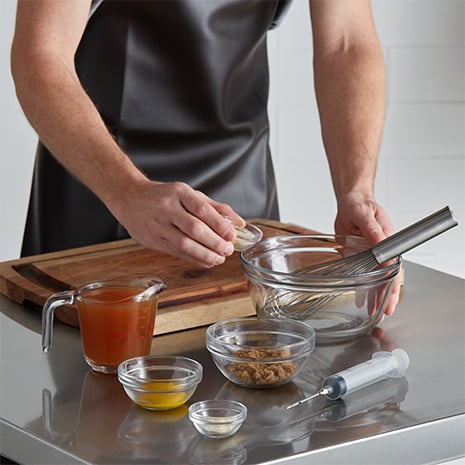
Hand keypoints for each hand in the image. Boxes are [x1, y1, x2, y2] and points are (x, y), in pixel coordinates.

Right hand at [111, 179, 244, 267]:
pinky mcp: (153, 240)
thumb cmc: (163, 196)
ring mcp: (158, 225)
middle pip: (194, 229)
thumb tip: (239, 222)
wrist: (129, 198)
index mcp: (179, 193)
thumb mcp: (189, 194)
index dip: (219, 224)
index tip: (232, 235)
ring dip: (205, 254)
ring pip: (184, 244)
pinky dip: (194, 259)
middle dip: (214, 242)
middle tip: (227, 250)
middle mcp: (167, 208)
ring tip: (219, 258)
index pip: (202, 210)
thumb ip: (215, 207)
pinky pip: (177, 253)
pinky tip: (206, 261)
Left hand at [334, 192, 401, 315]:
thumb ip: (372, 228)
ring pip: (375, 279)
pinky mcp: (359, 256)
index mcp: (388, 240)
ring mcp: (370, 255)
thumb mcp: (365, 214)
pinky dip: (361, 287)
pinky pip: (362, 274)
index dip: (394, 284)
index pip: (394, 267)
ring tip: (372, 310)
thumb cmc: (361, 205)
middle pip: (387, 277)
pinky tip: (360, 298)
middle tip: (385, 312)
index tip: (392, 297)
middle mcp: (381, 250)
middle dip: (387, 296)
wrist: (350, 203)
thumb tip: (379, 239)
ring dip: (374, 295)